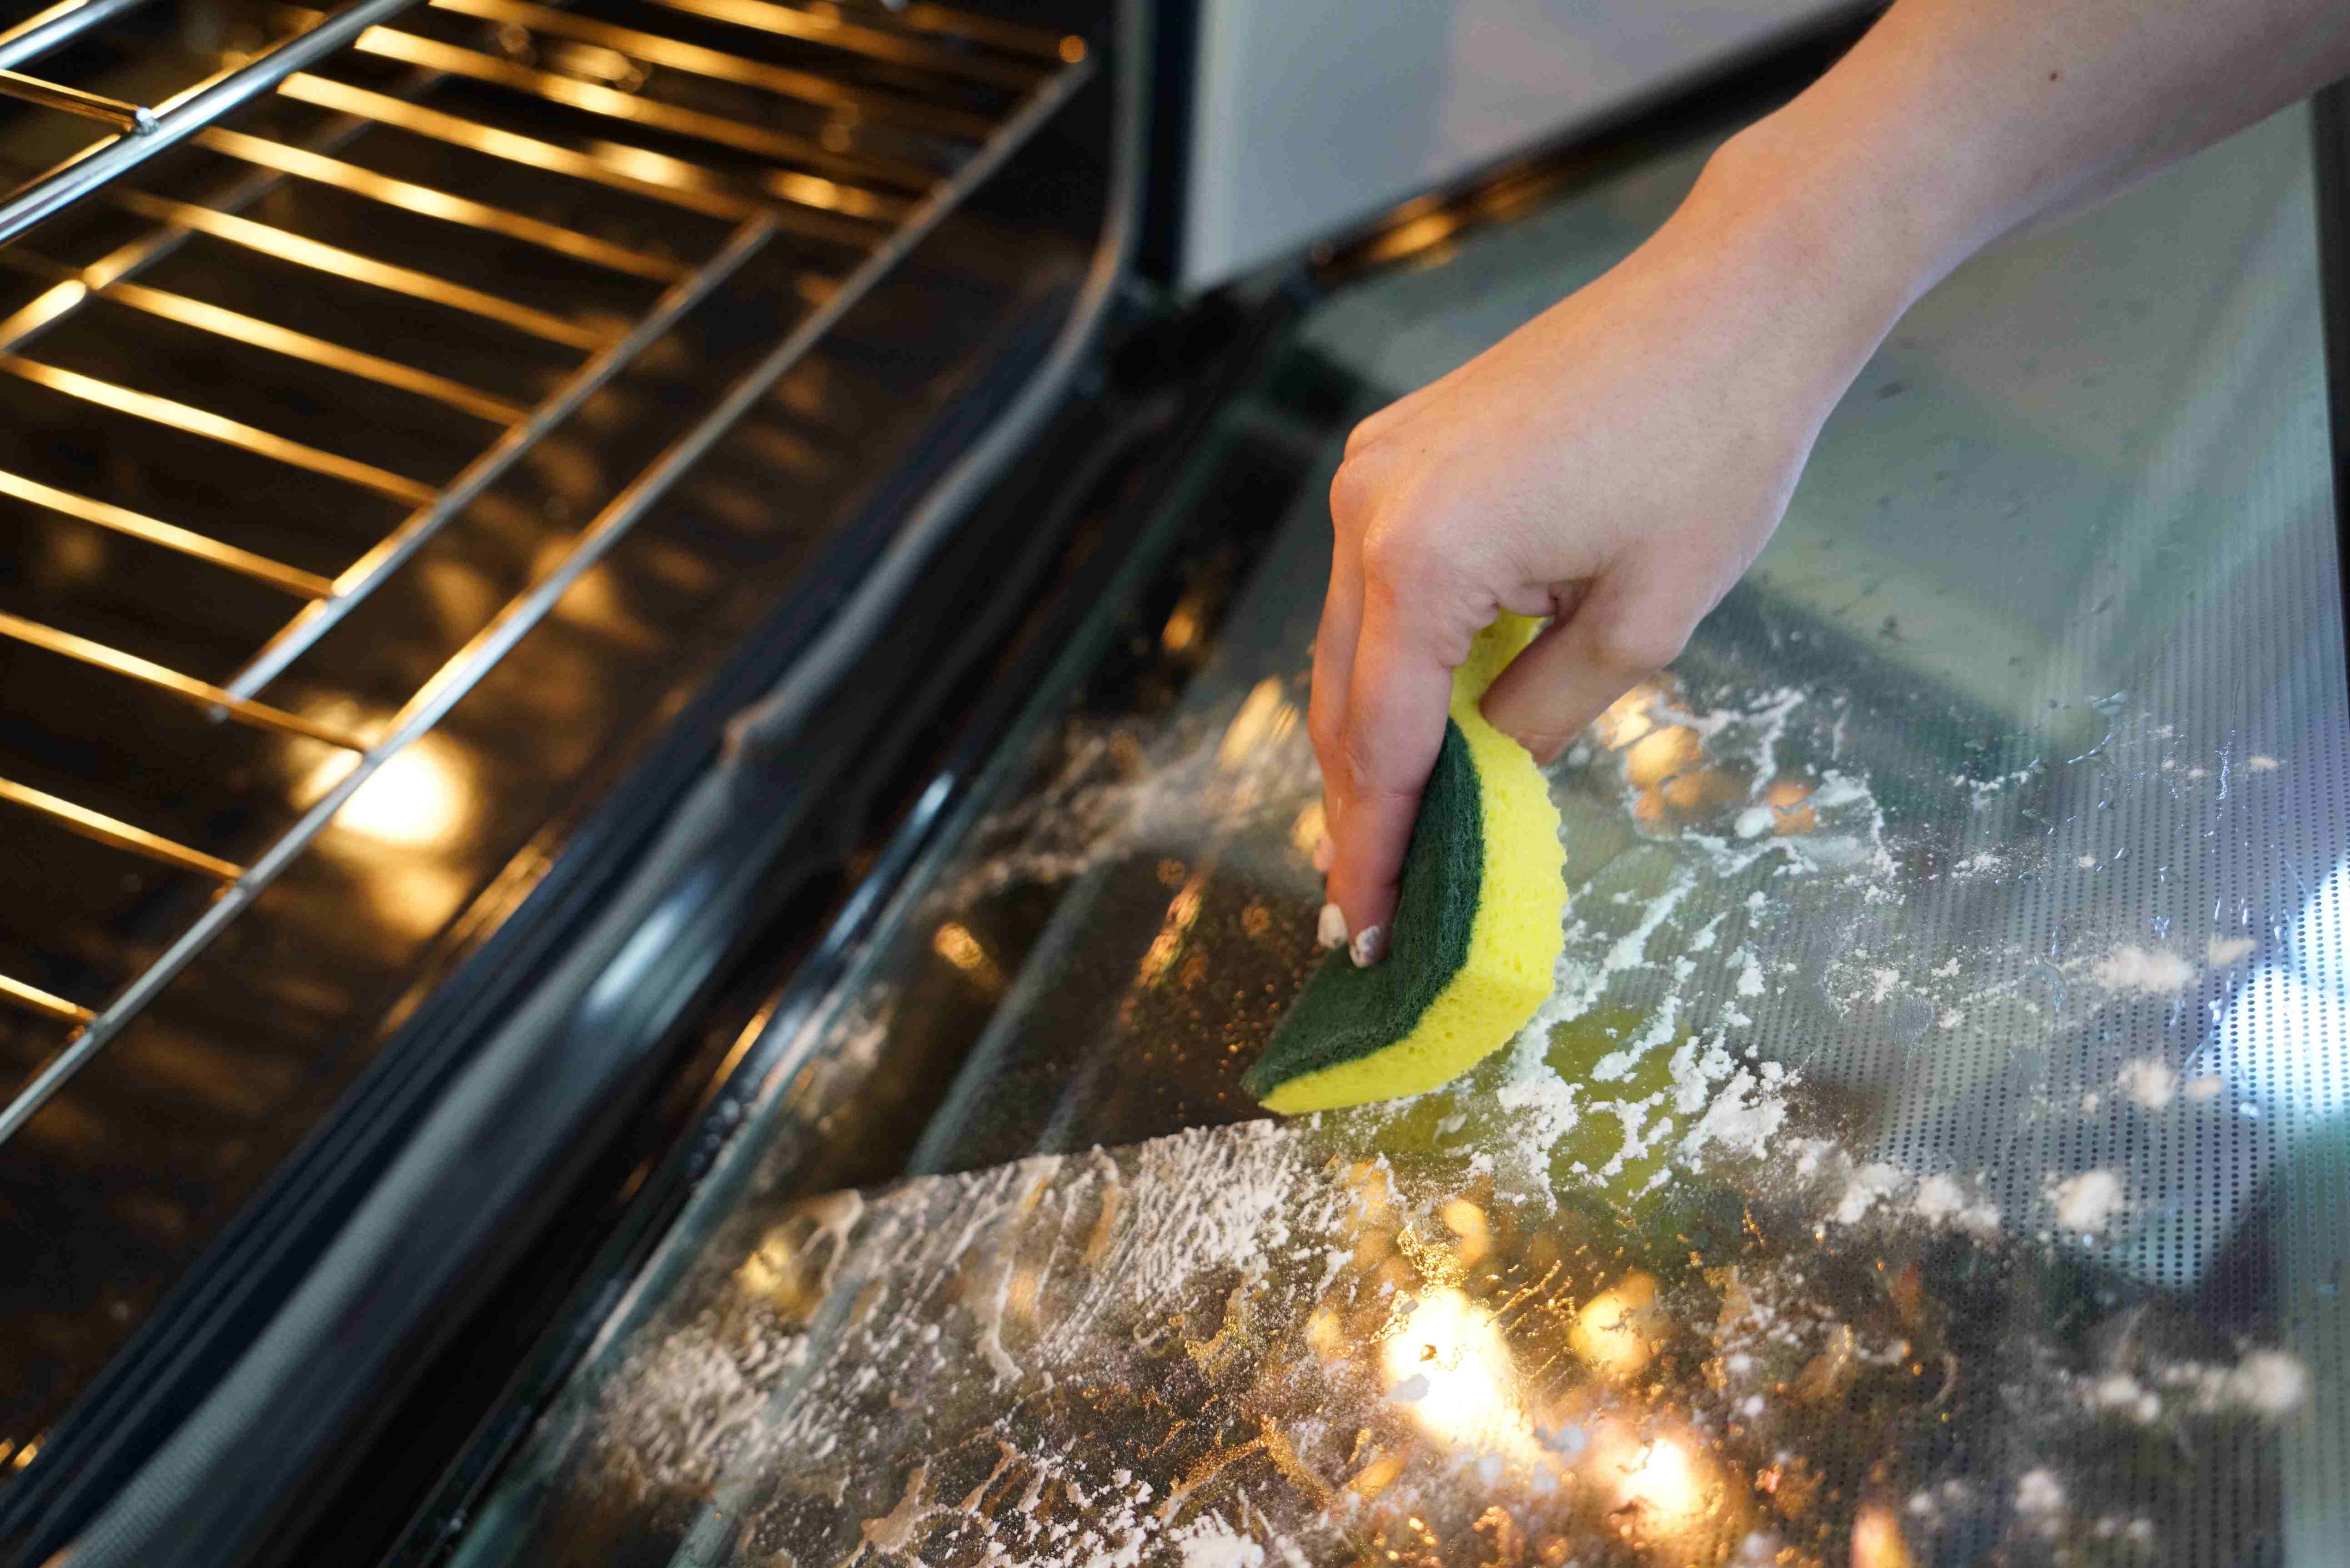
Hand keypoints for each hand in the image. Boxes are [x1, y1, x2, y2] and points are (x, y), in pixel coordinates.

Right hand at [1309, 136, 1906, 960]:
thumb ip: (1543, 714)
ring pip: (1350, 643)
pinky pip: (1376, 583)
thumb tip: (1485, 773)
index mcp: (1424, 557)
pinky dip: (1392, 658)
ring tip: (1393, 832)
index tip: (1368, 933)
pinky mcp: (1398, 449)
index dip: (1373, 849)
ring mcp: (1373, 469)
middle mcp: (1370, 509)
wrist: (1735, 297)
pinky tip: (1421, 718)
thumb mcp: (1645, 623)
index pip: (1380, 742)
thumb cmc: (1715, 446)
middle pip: (1343, 699)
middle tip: (1370, 909)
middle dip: (1356, 810)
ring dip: (1370, 737)